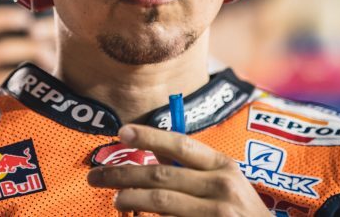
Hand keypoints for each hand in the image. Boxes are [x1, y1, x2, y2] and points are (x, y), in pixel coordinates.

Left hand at [87, 124, 267, 216]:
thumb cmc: (243, 214)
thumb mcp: (227, 185)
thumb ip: (194, 170)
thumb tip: (154, 155)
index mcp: (224, 167)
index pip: (181, 144)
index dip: (149, 136)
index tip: (121, 132)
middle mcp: (222, 187)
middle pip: (160, 175)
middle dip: (122, 174)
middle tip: (96, 176)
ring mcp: (217, 215)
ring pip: (160, 202)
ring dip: (130, 199)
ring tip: (115, 200)